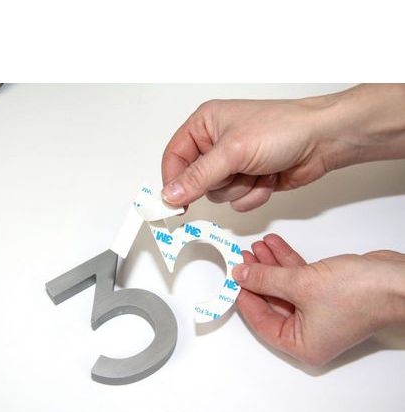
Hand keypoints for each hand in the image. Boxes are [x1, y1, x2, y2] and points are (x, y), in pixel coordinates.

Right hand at [161, 85, 404, 210]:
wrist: (324, 140)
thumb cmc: (282, 129)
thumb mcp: (232, 151)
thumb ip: (198, 176)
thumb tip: (169, 194)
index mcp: (205, 125)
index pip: (174, 157)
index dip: (172, 181)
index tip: (173, 203)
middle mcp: (216, 144)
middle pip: (196, 181)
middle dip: (220, 182)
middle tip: (237, 170)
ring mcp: (234, 164)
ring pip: (219, 195)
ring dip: (240, 188)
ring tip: (258, 170)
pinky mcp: (249, 180)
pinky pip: (238, 201)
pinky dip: (254, 194)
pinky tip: (269, 178)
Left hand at [232, 234, 404, 365]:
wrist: (398, 281)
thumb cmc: (361, 295)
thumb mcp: (301, 284)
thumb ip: (266, 279)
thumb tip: (241, 275)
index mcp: (301, 344)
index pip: (261, 322)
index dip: (245, 297)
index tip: (234, 279)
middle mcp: (309, 333)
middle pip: (272, 302)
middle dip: (258, 276)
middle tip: (243, 259)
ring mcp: (319, 314)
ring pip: (285, 287)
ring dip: (271, 266)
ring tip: (257, 247)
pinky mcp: (327, 295)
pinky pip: (299, 279)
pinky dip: (288, 263)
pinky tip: (275, 246)